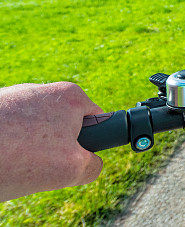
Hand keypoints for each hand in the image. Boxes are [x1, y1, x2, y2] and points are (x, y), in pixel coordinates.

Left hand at [0, 82, 103, 201]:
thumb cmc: (14, 157)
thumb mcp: (70, 169)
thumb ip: (92, 165)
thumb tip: (90, 163)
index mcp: (71, 96)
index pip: (99, 122)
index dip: (88, 147)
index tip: (71, 160)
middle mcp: (44, 91)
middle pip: (64, 130)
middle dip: (55, 152)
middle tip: (38, 167)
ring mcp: (16, 99)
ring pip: (35, 136)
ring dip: (28, 153)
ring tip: (12, 164)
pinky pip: (11, 136)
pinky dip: (7, 151)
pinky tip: (0, 160)